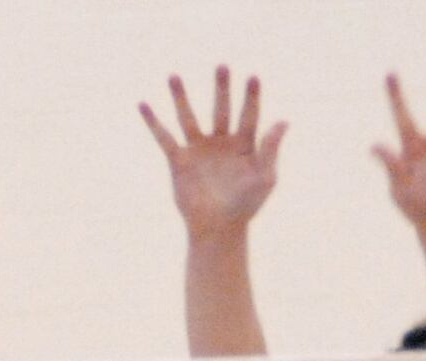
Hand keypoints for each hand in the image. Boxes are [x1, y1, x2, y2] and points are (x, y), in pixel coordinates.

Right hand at [140, 68, 287, 238]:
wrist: (217, 229)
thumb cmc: (245, 206)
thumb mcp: (264, 177)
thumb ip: (270, 149)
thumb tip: (282, 121)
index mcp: (243, 145)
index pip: (249, 114)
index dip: (251, 96)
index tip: (253, 77)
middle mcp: (220, 143)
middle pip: (220, 108)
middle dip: (221, 88)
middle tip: (222, 66)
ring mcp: (198, 150)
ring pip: (188, 117)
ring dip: (181, 96)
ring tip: (173, 76)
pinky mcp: (179, 161)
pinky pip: (164, 137)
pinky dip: (153, 122)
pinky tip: (143, 105)